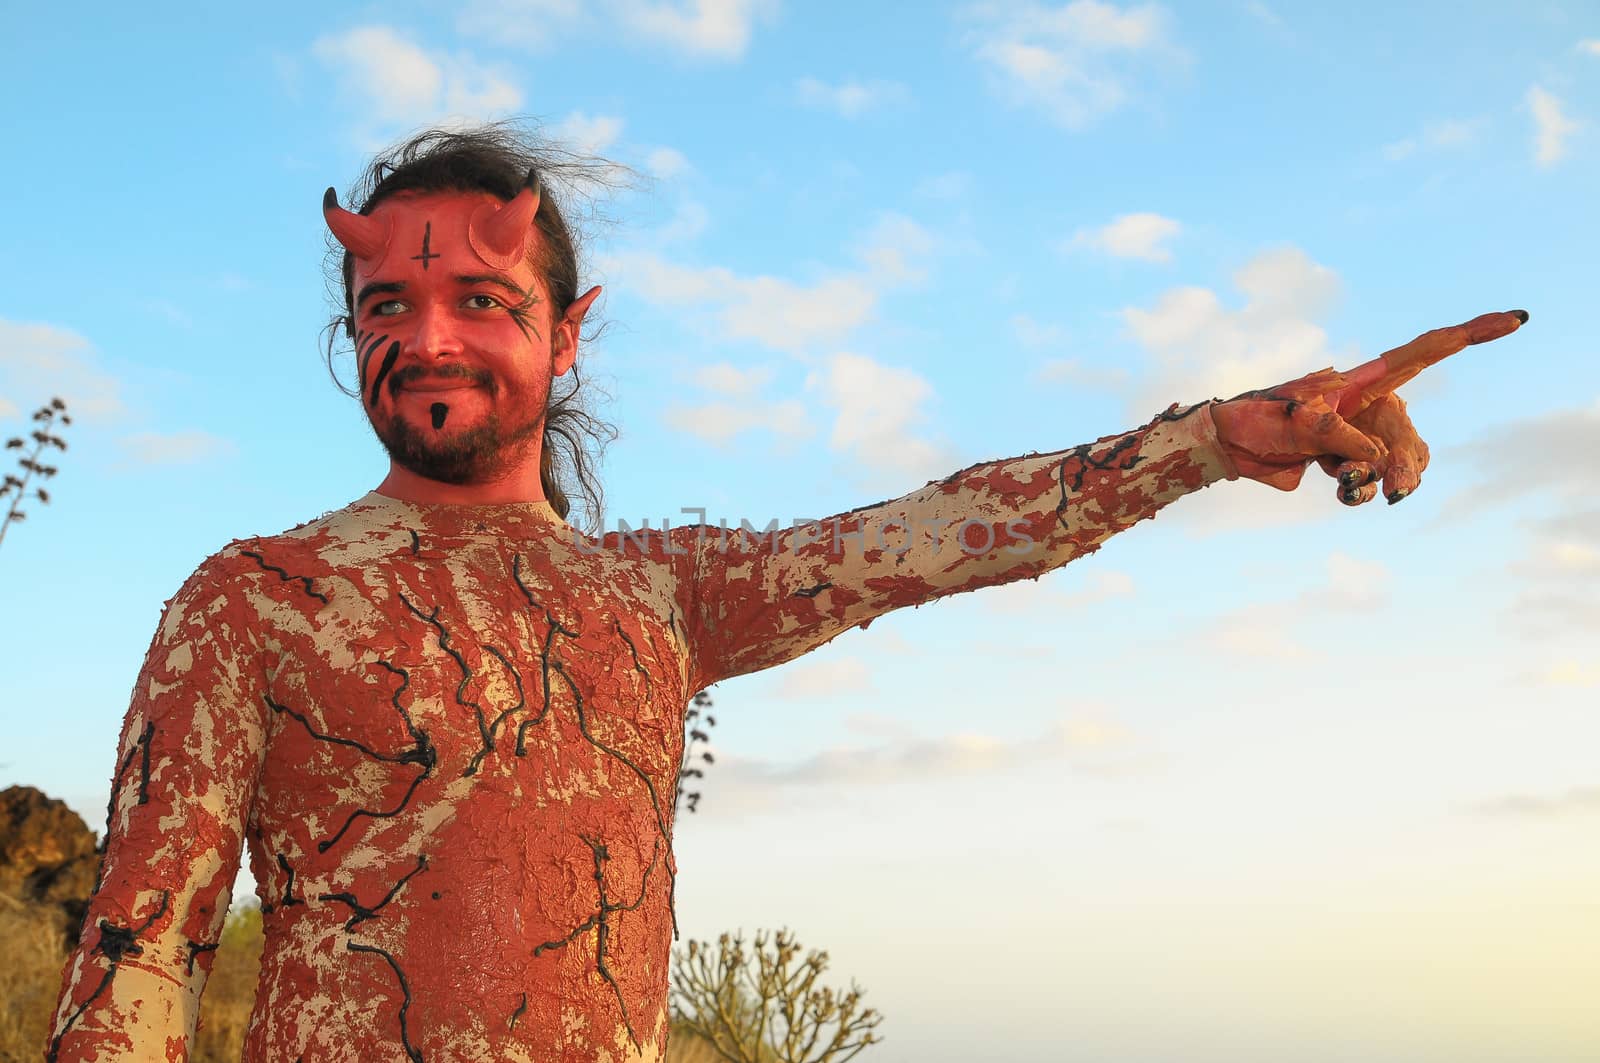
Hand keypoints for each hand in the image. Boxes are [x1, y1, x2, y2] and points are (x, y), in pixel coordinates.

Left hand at [1208, 310, 1527, 505]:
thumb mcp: (1300, 421)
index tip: (1517, 318)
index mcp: (1366, 379)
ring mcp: (1362, 434)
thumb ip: (1341, 437)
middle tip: (1397, 491)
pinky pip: (1373, 481)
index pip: (1429, 351)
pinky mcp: (1347, 460)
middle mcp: (1372, 404)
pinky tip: (1341, 490)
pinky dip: (1360, 491)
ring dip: (1386, 481)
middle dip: (1410, 463)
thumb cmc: (1260, 417)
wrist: (1229, 445)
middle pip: (1414, 433)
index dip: (1474, 333)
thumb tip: (1375, 462)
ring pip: (1401, 462)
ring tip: (1351, 488)